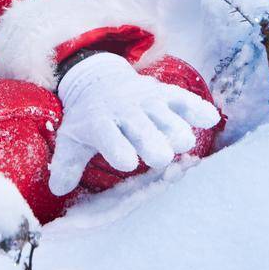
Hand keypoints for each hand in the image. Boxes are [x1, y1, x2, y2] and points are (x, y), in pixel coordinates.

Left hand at [49, 53, 220, 195]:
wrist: (99, 81)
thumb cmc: (88, 120)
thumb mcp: (71, 140)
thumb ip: (66, 165)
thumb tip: (58, 188)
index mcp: (99, 121)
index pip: (107, 134)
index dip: (117, 147)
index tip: (127, 163)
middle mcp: (124, 108)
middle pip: (140, 125)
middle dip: (150, 139)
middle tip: (161, 157)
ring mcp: (146, 99)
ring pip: (164, 112)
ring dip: (174, 126)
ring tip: (185, 143)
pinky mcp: (164, 93)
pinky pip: (182, 99)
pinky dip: (196, 108)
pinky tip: (210, 119)